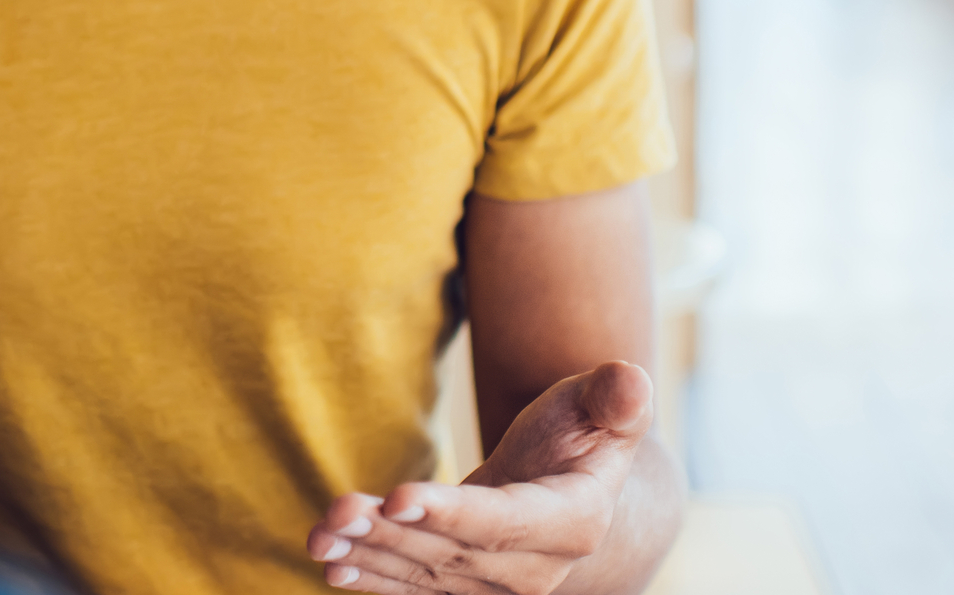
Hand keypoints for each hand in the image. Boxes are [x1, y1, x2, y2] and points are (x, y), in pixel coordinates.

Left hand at [305, 361, 653, 594]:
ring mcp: (498, 585)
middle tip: (338, 509)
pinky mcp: (464, 587)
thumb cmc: (583, 432)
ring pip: (426, 574)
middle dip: (391, 535)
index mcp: (574, 521)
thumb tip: (632, 379)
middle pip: (453, 553)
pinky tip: (332, 563)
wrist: (570, 483)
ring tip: (321, 535)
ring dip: (369, 556)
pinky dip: (372, 578)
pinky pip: (415, 588)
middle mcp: (536, 567)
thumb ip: (615, 398)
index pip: (505, 523)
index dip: (452, 514)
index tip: (399, 499)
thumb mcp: (602, 407)